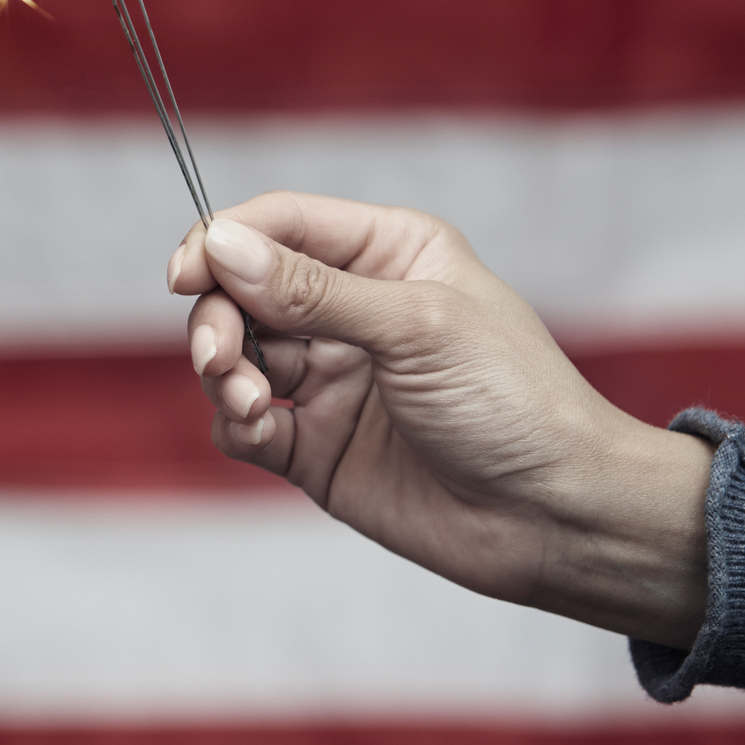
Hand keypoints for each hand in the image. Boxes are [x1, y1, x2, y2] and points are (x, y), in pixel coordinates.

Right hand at [169, 191, 712, 648]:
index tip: (186, 275)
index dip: (223, 242)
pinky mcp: (316, 446)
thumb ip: (311, 289)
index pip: (279, 224)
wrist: (558, 519)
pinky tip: (264, 432)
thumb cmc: (516, 403)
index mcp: (387, 253)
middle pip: (242, 290)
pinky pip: (244, 424)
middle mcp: (352, 309)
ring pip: (235, 355)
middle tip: (223, 359)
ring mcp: (331, 379)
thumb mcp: (416, 327)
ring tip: (255, 404)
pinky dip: (237, 424)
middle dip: (219, 320)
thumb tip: (222, 244)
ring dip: (226, 375)